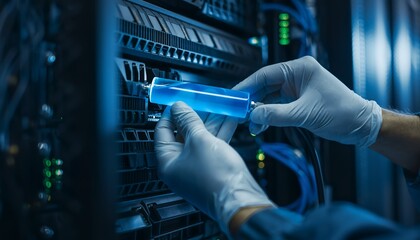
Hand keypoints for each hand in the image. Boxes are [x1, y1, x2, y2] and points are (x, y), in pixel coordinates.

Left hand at [154, 102, 273, 233]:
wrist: (240, 199)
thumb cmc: (216, 178)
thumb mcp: (199, 140)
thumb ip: (188, 121)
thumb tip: (178, 108)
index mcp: (167, 162)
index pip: (162, 131)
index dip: (170, 113)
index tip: (178, 101)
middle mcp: (180, 166)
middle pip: (182, 134)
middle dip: (194, 115)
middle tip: (201, 100)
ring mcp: (197, 168)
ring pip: (200, 138)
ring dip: (210, 121)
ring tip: (218, 105)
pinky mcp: (212, 168)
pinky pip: (212, 145)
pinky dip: (219, 131)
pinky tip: (228, 118)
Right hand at [234, 56, 381, 146]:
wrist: (360, 126)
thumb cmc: (343, 112)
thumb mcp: (305, 114)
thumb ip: (276, 114)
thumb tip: (254, 115)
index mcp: (300, 69)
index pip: (265, 75)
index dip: (247, 86)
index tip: (234, 98)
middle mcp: (296, 76)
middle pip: (264, 86)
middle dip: (252, 101)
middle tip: (239, 113)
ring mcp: (297, 88)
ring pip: (269, 97)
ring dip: (259, 111)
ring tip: (251, 124)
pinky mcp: (297, 100)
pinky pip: (276, 106)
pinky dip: (268, 115)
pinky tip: (261, 124)